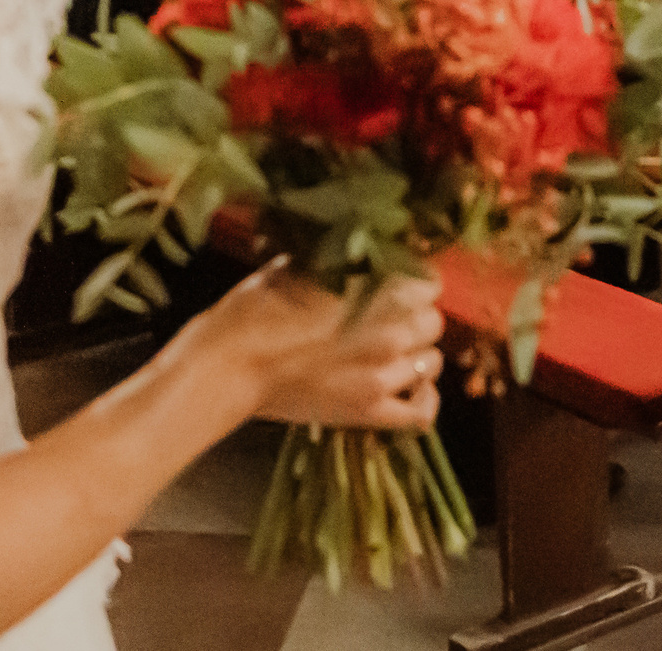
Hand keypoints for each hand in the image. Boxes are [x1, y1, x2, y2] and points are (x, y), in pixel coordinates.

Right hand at [195, 262, 444, 430]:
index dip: (413, 282)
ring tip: (388, 351)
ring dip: (415, 354)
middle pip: (433, 321)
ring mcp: (383, 374)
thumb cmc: (256, 309)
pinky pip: (421, 413)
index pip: (430, 280)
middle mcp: (392, 330)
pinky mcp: (369, 411)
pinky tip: (410, 388)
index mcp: (378, 288)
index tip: (396, 285)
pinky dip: (424, 400)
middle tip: (386, 320)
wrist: (228, 366)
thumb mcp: (302, 265)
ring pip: (431, 361)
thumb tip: (372, 249)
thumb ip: (346, 260)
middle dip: (414, 317)